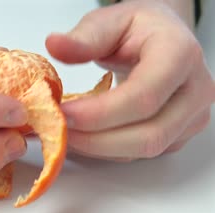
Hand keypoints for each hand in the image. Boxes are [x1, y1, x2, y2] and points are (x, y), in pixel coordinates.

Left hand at [46, 0, 214, 160]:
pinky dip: (106, 150)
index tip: (63, 114)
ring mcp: (191, 117)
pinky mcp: (179, 135)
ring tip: (65, 132)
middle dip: (95, 140)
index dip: (100, 113)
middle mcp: (195, 90)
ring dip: (98, 148)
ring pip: (143, 150)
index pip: (143, 97)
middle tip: (58, 129)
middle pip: (148, 135)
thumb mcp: (109, 21)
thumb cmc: (139, 28)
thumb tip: (54, 45)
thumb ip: (84, 37)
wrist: (163, 38)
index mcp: (180, 55)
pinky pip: (140, 154)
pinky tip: (82, 136)